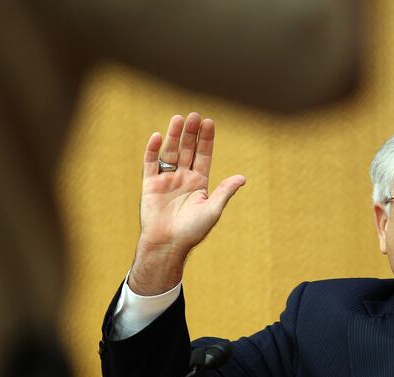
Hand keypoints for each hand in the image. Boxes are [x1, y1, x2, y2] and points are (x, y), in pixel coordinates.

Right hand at [129, 113, 245, 293]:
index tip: (209, 122)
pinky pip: (150, 164)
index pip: (204, 155)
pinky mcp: (150, 185)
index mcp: (199, 182)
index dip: (206, 139)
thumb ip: (225, 192)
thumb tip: (243, 177)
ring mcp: (166, 179)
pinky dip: (152, 150)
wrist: (167, 244)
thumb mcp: (212, 210)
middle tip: (195, 116)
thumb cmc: (192, 231)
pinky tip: (156, 136)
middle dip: (191, 133)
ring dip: (174, 136)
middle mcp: (183, 178)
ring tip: (178, 119)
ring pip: (170, 152)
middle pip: (187, 150)